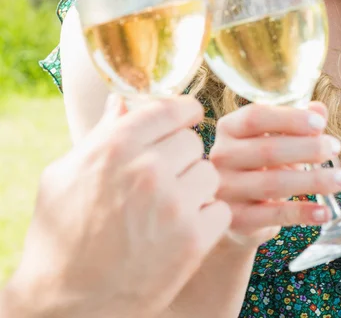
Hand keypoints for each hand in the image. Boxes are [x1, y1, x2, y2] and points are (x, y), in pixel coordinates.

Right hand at [8, 96, 230, 317]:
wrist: (65, 300)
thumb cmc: (61, 232)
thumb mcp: (65, 173)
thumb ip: (101, 133)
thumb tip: (121, 101)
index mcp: (117, 146)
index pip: (172, 108)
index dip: (183, 112)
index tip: (185, 118)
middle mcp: (148, 169)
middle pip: (193, 140)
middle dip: (182, 154)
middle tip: (168, 173)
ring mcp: (173, 205)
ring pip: (209, 173)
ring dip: (196, 185)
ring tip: (173, 203)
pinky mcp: (192, 241)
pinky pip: (220, 209)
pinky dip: (207, 218)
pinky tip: (183, 227)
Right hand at [210, 102, 340, 247]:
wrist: (234, 211)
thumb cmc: (258, 166)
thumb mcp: (274, 139)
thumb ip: (295, 123)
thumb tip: (319, 108)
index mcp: (228, 128)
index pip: (255, 117)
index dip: (289, 118)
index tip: (320, 124)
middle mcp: (221, 156)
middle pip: (267, 149)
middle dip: (307, 148)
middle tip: (335, 148)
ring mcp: (226, 189)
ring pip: (273, 183)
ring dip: (314, 180)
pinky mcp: (237, 219)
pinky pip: (274, 215)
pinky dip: (303, 213)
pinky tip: (325, 211)